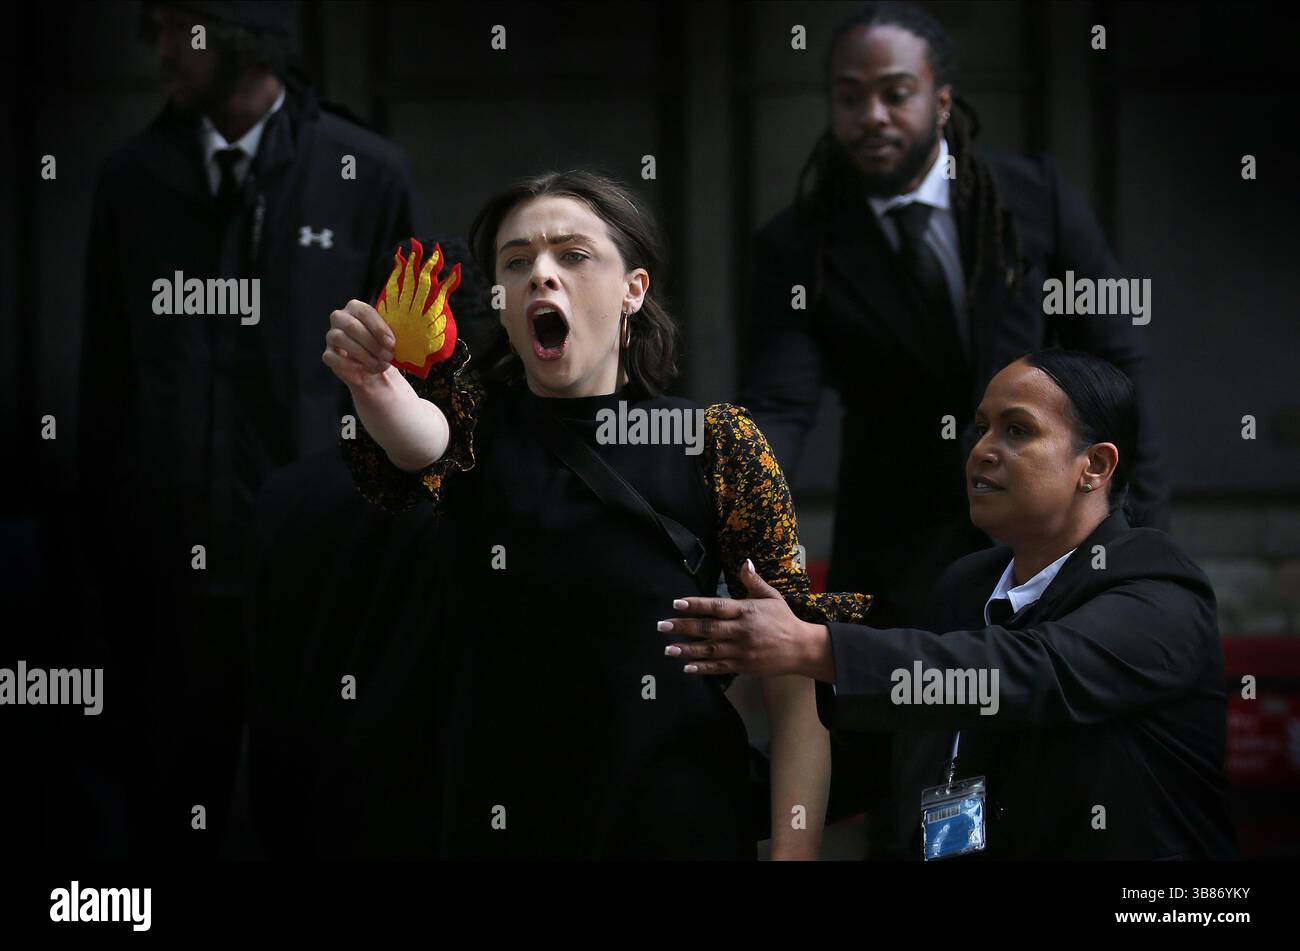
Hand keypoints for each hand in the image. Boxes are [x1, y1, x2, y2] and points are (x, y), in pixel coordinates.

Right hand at [322, 299, 395, 387]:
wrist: (374, 366)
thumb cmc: (382, 346)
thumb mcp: (389, 337)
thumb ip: (392, 332)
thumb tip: (405, 333)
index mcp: (356, 308)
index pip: (365, 311)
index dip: (378, 328)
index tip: (391, 343)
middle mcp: (340, 318)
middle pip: (352, 326)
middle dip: (372, 343)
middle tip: (387, 356)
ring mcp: (331, 335)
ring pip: (341, 339)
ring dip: (363, 354)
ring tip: (378, 364)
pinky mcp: (328, 354)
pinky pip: (333, 357)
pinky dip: (350, 365)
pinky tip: (364, 369)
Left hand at [660, 559, 834, 680]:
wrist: (801, 648)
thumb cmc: (784, 620)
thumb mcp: (771, 597)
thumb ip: (754, 581)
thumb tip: (745, 562)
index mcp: (746, 611)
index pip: (717, 606)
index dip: (696, 604)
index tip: (676, 603)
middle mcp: (741, 630)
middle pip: (708, 628)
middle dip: (683, 627)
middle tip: (662, 626)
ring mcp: (741, 650)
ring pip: (710, 649)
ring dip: (687, 649)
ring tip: (668, 649)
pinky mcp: (743, 666)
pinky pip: (719, 667)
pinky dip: (702, 668)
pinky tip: (686, 667)